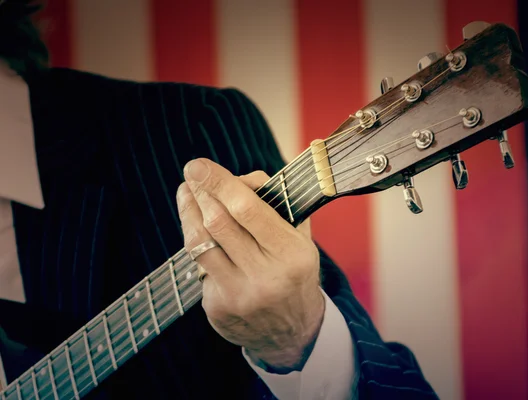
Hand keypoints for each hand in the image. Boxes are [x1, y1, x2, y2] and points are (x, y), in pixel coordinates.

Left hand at [177, 158, 324, 371]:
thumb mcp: (300, 238)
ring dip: (189, 213)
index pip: (249, 210)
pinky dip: (199, 246)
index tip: (200, 165)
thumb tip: (237, 178)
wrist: (292, 333)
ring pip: (199, 244)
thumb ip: (276, 204)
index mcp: (292, 254)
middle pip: (218, 223)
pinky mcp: (217, 309)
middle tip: (192, 172)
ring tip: (187, 194)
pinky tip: (202, 235)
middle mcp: (265, 276)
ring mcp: (239, 295)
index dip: (219, 183)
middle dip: (201, 192)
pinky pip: (199, 267)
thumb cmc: (294, 271)